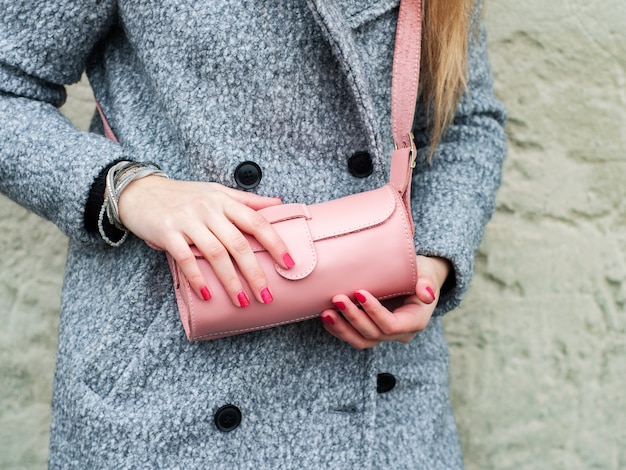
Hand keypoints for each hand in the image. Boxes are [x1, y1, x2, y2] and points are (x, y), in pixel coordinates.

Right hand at [117, 176, 293, 306]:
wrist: (140, 191)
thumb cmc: (183, 195)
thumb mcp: (216, 191)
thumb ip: (247, 200)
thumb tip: (278, 203)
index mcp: (224, 201)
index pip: (256, 222)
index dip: (275, 243)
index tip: (289, 263)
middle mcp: (208, 209)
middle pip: (238, 243)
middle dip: (255, 272)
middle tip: (266, 294)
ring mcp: (187, 221)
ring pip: (215, 253)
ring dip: (230, 280)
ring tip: (242, 301)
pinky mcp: (167, 232)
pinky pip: (185, 258)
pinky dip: (198, 278)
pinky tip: (208, 294)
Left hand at [320, 256, 450, 348]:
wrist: (414, 279)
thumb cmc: (419, 273)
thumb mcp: (426, 274)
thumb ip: (426, 283)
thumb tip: (427, 295)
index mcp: (414, 321)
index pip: (392, 325)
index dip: (375, 312)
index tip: (359, 292)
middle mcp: (399, 332)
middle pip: (373, 334)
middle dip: (353, 317)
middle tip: (338, 298)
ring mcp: (383, 335)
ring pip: (361, 341)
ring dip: (342, 328)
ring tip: (326, 312)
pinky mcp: (370, 332)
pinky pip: (353, 337)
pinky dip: (337, 330)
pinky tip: (326, 317)